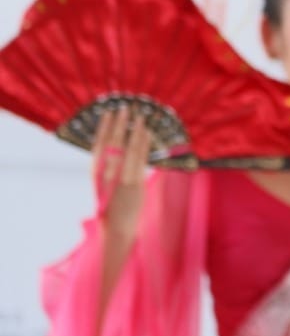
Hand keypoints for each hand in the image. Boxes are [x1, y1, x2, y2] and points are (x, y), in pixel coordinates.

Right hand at [92, 106, 151, 247]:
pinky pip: (140, 159)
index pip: (98, 145)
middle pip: (112, 143)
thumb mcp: (106, 185)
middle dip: (119, 124)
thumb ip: (109, 168)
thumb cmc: (111, 206)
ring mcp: (120, 177)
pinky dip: (144, 144)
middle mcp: (106, 173)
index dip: (104, 128)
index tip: (108, 113)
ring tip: (139, 116)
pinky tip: (147, 133)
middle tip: (125, 107)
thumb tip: (118, 150)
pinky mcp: (134, 183)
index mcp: (95, 172)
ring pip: (128, 148)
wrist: (116, 228)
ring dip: (134, 130)